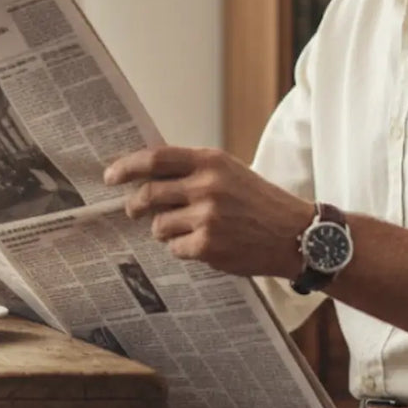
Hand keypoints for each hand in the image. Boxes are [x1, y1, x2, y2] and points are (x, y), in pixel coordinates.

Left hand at [103, 146, 311, 278]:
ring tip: (190, 230)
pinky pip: (175, 248)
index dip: (127, 167)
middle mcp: (208, 186)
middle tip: (134, 210)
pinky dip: (182, 248)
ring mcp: (207, 217)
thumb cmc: (260, 203)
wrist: (296, 235)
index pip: (156, 158)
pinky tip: (204, 245)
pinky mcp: (208, 246)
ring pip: (159, 226)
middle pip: (148, 194)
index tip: (110, 176)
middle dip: (135, 205)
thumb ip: (194, 171)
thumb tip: (148, 175)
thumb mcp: (231, 172)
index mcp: (211, 161)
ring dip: (166, 230)